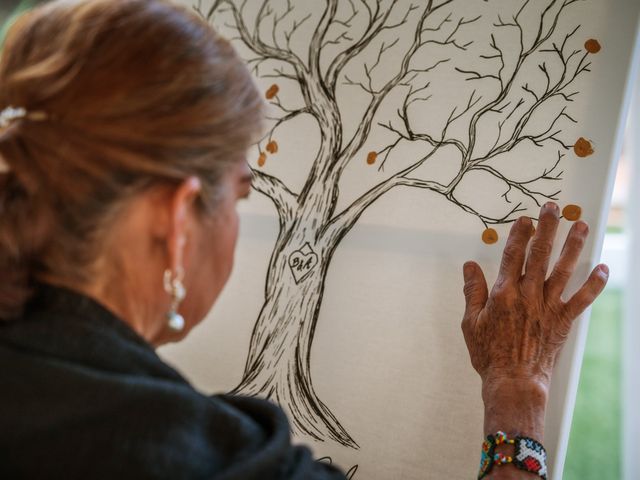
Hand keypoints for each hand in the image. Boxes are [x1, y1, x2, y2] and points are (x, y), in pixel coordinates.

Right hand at [461, 202, 608, 391]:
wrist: (514, 381)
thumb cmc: (489, 354)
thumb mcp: (470, 322)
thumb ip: (471, 291)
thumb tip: (469, 266)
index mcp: (503, 293)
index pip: (513, 255)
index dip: (519, 234)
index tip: (525, 219)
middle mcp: (528, 295)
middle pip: (540, 254)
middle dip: (547, 228)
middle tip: (554, 209)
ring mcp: (548, 307)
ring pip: (563, 270)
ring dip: (573, 246)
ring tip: (581, 226)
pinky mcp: (562, 321)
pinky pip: (582, 299)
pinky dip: (594, 284)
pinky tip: (603, 268)